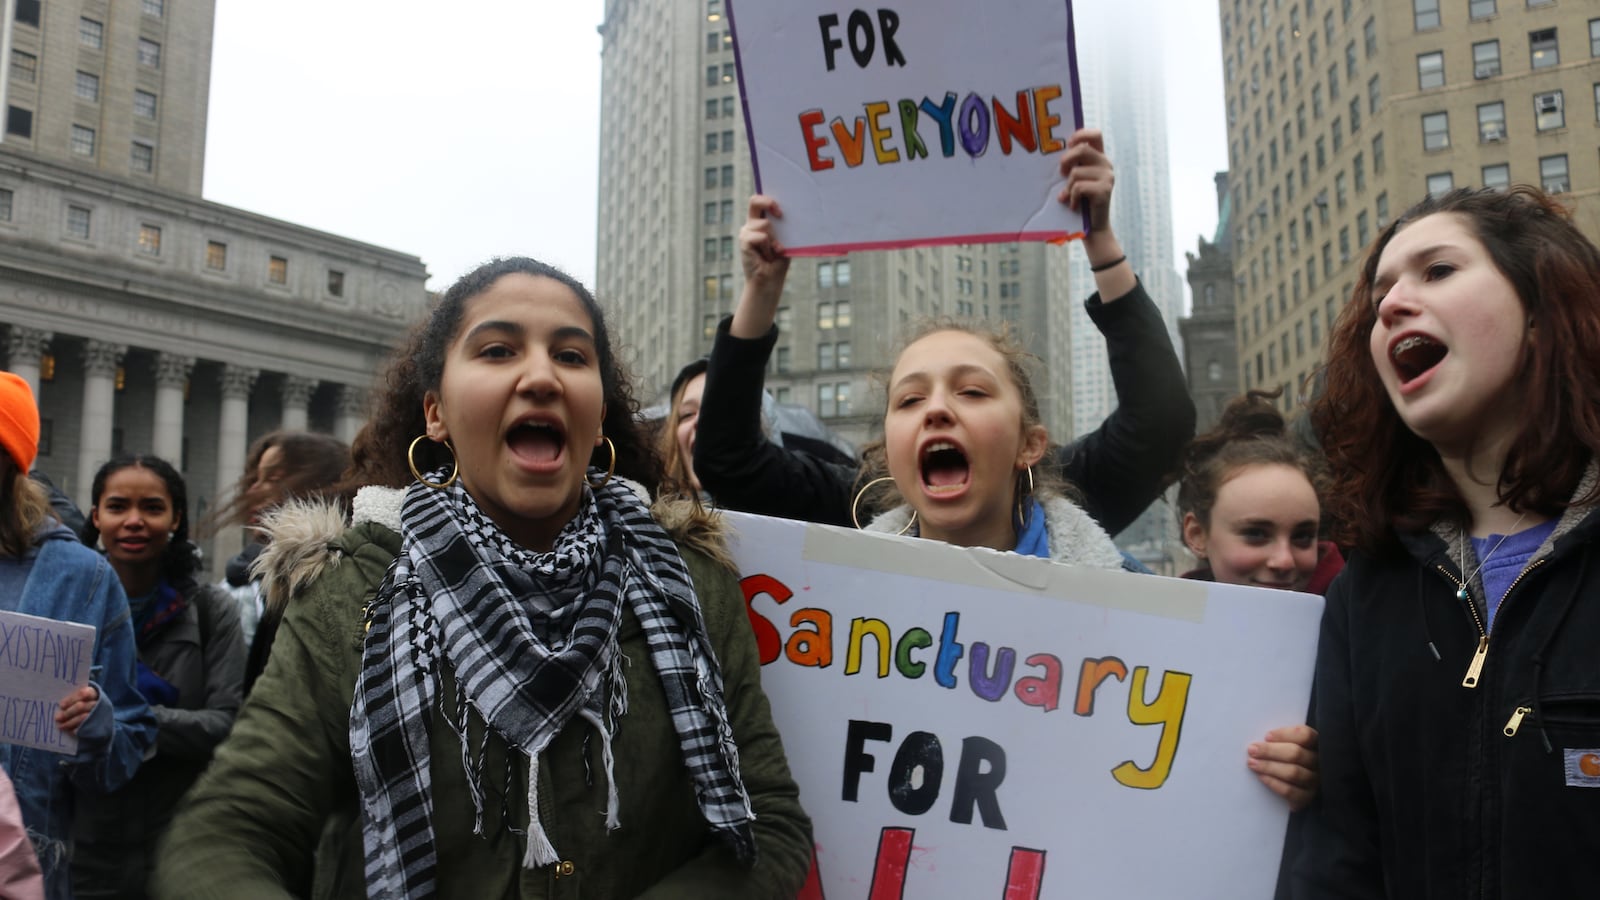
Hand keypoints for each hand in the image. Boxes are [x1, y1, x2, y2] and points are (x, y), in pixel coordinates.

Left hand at [56, 684, 99, 736]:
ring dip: (70, 722)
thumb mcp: (82, 698)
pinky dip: (77, 730)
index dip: (71, 699)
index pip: (83, 693)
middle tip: (57, 718)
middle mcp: (98, 703)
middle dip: (68, 712)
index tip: (61, 705)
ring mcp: (99, 715)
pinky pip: (86, 728)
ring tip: (60, 726)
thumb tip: (60, 705)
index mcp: (93, 693)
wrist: (100, 717)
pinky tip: (69, 731)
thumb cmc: (85, 704)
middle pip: (82, 706)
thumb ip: (73, 698)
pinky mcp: (98, 725)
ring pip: (84, 718)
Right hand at [731, 195, 791, 338]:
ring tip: (773, 252)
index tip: (782, 210)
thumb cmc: (778, 261)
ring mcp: (746, 233)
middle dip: (768, 202)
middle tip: (780, 213)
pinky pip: (762, 237)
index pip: (759, 202)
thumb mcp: (784, 240)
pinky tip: (767, 257)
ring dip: (774, 240)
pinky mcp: (744, 242)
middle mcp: (750, 225)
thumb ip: (783, 227)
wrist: (770, 281)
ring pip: (765, 224)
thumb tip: (790, 215)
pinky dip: (769, 248)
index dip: (770, 200)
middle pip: (754, 201)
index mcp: (759, 222)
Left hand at [1056, 129, 1114, 234]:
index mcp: (1099, 158)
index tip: (1068, 144)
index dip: (1081, 135)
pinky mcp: (1104, 190)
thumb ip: (1073, 165)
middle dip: (1066, 161)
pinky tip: (1073, 205)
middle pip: (1083, 149)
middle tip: (1061, 174)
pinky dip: (1071, 198)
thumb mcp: (1076, 179)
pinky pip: (1078, 187)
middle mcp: (1106, 164)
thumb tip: (1058, 156)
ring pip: (1076, 172)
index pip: (1095, 135)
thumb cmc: (1080, 201)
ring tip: (1068, 197)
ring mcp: (1107, 177)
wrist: (1093, 227)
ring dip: (1067, 187)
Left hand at [1247, 725, 1319, 811]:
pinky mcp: (1307, 798)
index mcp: (1315, 744)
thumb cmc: (1286, 759)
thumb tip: (1259, 740)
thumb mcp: (1286, 746)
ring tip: (1252, 763)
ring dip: (1269, 767)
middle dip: (1270, 751)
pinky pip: (1290, 791)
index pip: (1305, 735)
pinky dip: (1274, 783)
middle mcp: (1319, 762)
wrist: (1293, 786)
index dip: (1284, 734)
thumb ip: (1279, 740)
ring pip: (1293, 772)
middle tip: (1252, 750)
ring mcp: (1315, 781)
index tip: (1266, 736)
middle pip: (1296, 754)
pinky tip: (1262, 777)